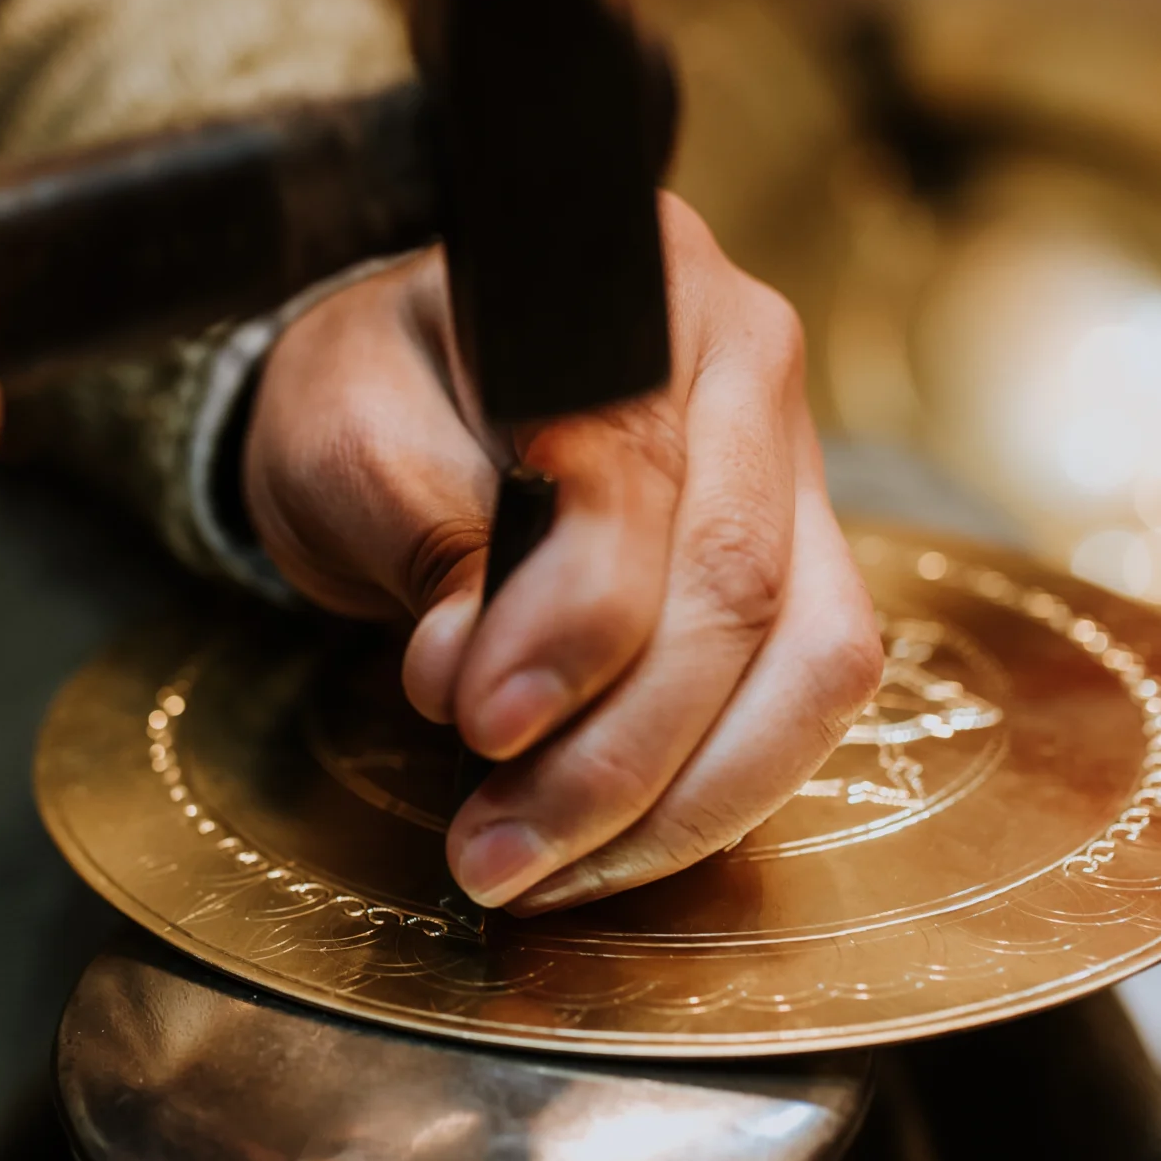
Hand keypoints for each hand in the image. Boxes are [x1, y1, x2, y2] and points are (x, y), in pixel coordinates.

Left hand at [241, 196, 881, 911]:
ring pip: (811, 666)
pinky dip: (710, 798)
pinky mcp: (799, 569)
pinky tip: (604, 852)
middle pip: (741, 591)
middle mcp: (746, 366)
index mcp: (637, 288)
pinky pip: (802, 704)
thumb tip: (485, 679)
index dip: (571, 627)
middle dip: (618, 756)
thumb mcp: (349, 434)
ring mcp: (792, 471)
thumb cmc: (369, 391)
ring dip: (682, 804)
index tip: (480, 725)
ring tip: (542, 872)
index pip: (641, 483)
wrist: (393, 394)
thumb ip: (425, 536)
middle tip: (494, 852)